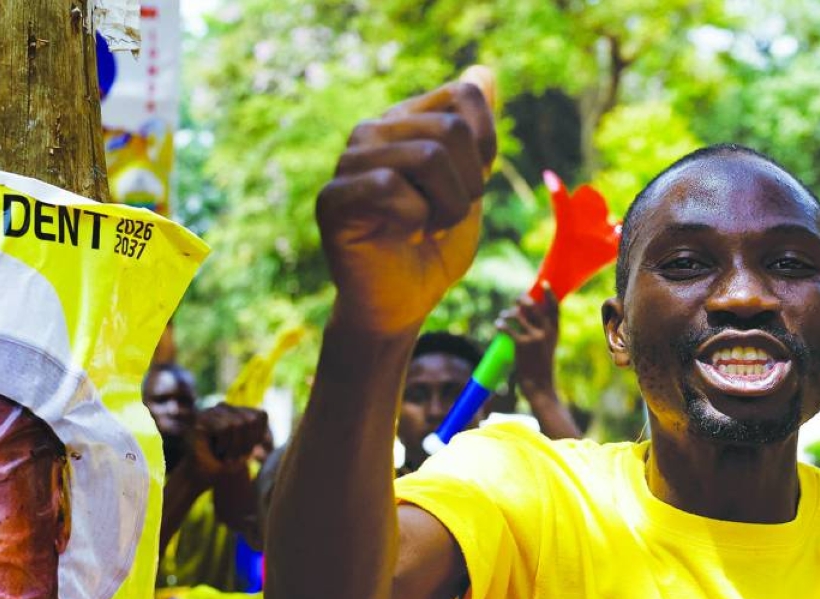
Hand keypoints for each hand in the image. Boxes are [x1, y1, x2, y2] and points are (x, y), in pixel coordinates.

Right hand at [186, 404, 269, 479]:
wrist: (200, 476)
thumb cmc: (224, 464)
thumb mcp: (246, 450)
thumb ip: (255, 435)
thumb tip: (262, 430)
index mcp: (238, 412)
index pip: (261, 415)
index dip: (257, 436)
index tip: (247, 451)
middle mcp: (226, 407)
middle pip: (250, 419)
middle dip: (246, 444)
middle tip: (235, 457)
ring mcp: (211, 410)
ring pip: (237, 424)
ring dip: (234, 447)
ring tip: (226, 456)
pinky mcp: (199, 418)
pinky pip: (224, 428)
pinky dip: (224, 445)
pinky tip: (217, 451)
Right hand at [316, 66, 497, 335]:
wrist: (402, 306)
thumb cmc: (434, 251)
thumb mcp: (469, 188)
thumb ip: (476, 136)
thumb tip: (483, 71)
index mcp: (406, 121)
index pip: (464, 95)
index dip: (486, 145)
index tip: (471, 185)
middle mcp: (374, 131)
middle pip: (451, 129)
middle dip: (468, 187)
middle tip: (445, 218)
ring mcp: (349, 162)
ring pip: (426, 156)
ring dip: (445, 208)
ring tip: (427, 229)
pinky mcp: (333, 198)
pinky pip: (390, 187)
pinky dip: (414, 219)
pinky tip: (403, 235)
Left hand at [497, 283, 561, 395]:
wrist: (540, 386)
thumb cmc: (541, 366)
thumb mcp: (548, 346)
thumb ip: (542, 331)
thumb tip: (527, 314)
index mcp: (555, 331)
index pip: (555, 307)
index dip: (549, 294)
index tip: (543, 283)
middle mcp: (546, 331)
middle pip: (534, 307)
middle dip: (524, 300)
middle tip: (517, 299)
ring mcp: (534, 337)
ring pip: (519, 316)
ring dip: (509, 314)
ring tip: (504, 315)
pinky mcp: (521, 345)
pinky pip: (508, 329)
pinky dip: (501, 325)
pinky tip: (498, 324)